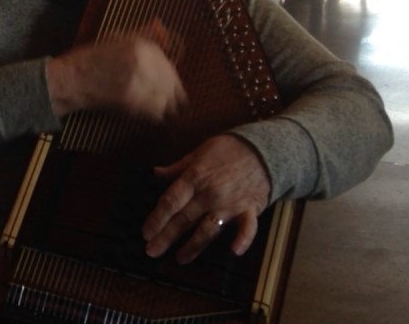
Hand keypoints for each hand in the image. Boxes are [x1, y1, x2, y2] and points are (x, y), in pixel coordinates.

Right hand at [47, 32, 186, 120]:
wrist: (73, 79)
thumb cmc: (92, 58)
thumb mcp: (118, 37)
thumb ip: (143, 33)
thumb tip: (161, 25)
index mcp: (145, 46)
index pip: (171, 67)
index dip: (170, 80)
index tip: (167, 87)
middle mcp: (146, 62)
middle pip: (173, 86)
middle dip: (169, 95)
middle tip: (162, 101)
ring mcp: (140, 82)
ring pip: (167, 101)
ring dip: (163, 106)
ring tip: (152, 106)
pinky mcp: (133, 101)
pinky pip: (156, 113)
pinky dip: (153, 115)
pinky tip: (144, 112)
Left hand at [141, 134, 272, 263]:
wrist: (263, 149)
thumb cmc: (226, 150)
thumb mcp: (198, 153)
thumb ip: (177, 168)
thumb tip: (155, 172)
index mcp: (194, 178)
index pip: (170, 202)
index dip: (157, 218)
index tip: (145, 233)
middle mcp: (209, 194)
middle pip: (184, 219)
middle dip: (166, 237)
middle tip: (151, 251)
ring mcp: (230, 204)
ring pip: (208, 229)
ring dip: (193, 246)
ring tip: (179, 259)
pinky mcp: (250, 210)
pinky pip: (247, 227)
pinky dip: (243, 239)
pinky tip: (234, 251)